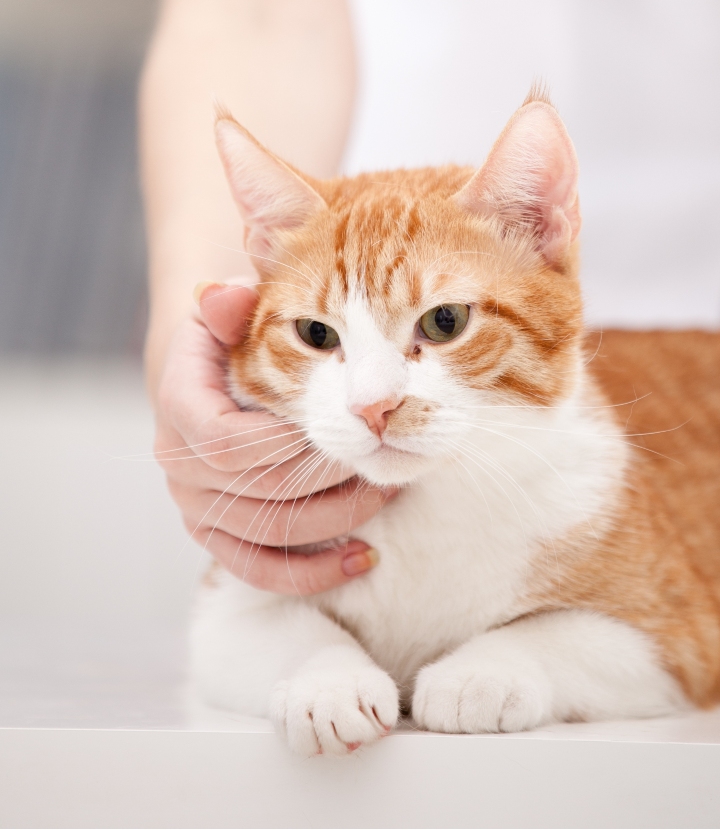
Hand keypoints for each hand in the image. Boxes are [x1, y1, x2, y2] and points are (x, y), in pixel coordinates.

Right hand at [155, 283, 391, 592]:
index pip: (226, 442)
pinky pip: (261, 570)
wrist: (213, 374)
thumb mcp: (232, 307)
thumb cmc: (235, 335)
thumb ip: (231, 301)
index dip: (283, 443)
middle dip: (329, 476)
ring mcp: (197, 507)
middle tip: (386, 455)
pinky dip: (313, 573)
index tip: (341, 428)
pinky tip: (365, 558)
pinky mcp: (218, 537)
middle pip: (259, 490)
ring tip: (390, 490)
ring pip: (270, 532)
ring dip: (337, 517)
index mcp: (179, 406)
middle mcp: (179, 465)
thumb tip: (226, 295)